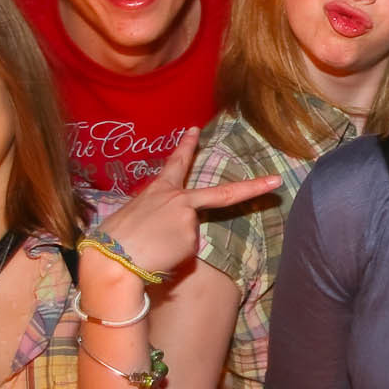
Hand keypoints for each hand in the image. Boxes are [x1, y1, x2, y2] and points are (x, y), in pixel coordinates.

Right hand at [92, 128, 280, 279]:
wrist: (113, 258)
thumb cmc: (115, 239)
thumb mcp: (135, 216)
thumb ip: (158, 214)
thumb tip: (169, 227)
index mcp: (159, 190)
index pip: (176, 163)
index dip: (187, 145)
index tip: (196, 129)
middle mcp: (179, 200)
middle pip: (223, 194)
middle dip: (254, 188)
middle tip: (276, 181)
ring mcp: (189, 219)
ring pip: (190, 236)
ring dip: (174, 246)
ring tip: (151, 249)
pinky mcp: (192, 240)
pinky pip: (187, 252)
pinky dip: (175, 257)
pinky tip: (158, 257)